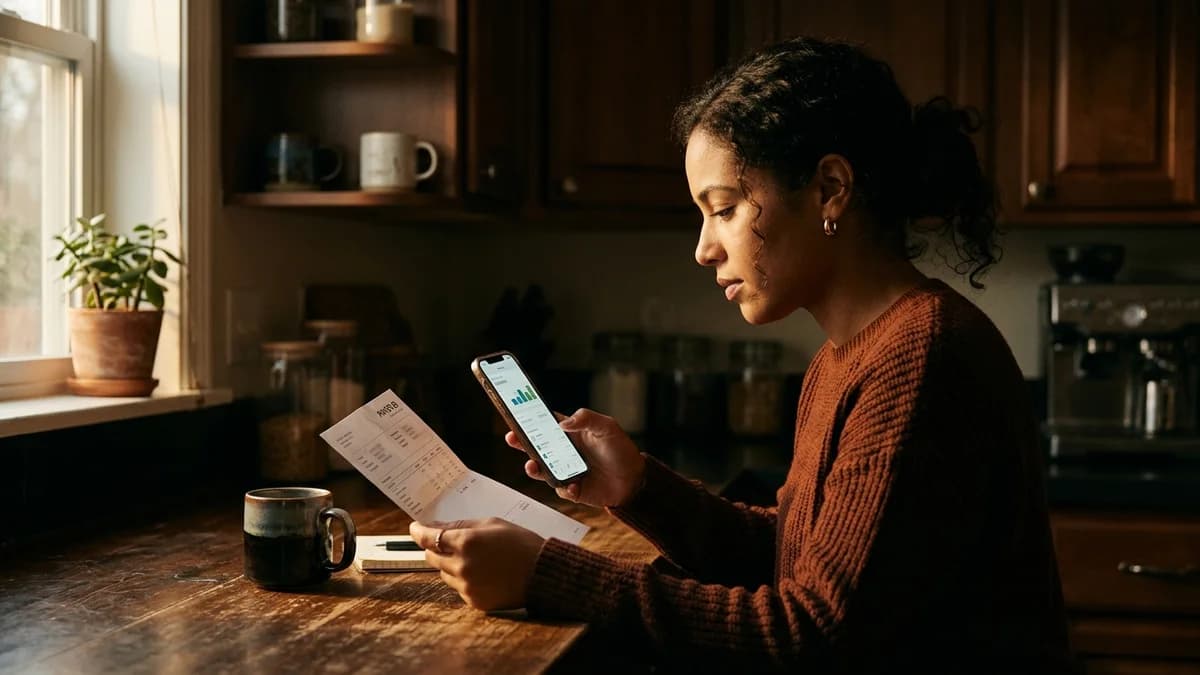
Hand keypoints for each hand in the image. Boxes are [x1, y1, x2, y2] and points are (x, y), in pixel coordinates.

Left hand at [409, 518, 543, 611]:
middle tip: (450, 542)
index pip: (429, 537)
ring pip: (443, 574)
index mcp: (466, 542)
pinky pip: (458, 588)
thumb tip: (435, 526)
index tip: (414, 528)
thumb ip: (461, 524)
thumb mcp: (492, 523)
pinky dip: (464, 580)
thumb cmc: (521, 543)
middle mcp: (462, 565)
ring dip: (451, 565)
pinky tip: (484, 574)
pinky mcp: (474, 601)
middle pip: (431, 557)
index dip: (418, 532)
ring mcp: (467, 586)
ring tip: (476, 559)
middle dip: (436, 547)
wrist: (543, 573)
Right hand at [505, 408, 645, 507]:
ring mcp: (566, 471)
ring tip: (532, 466)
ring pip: (542, 470)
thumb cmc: (621, 449)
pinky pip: (561, 490)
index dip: (529, 419)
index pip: (545, 423)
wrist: (634, 480)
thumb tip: (562, 423)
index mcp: (570, 433)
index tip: (515, 415)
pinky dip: (565, 488)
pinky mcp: (572, 490)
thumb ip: (586, 419)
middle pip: (536, 446)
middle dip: (521, 442)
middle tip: (512, 438)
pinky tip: (574, 486)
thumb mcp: (607, 427)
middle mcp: (564, 452)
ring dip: (534, 468)